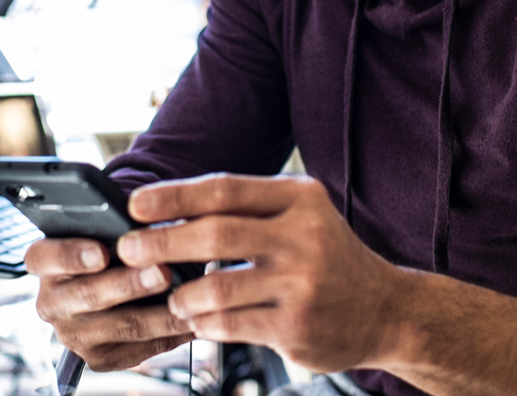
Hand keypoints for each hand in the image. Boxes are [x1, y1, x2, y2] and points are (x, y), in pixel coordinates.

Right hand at [25, 236, 194, 370]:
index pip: (44, 257)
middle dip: (129, 284)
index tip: (101, 252)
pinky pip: (140, 348)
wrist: (111, 286)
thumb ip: (117, 226)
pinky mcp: (100, 359)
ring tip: (189, 299)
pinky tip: (194, 319)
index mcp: (44, 262)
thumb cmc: (110, 245)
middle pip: (88, 295)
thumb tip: (150, 225)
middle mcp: (51, 302)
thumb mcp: (103, 228)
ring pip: (121, 326)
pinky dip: (171, 333)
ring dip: (159, 314)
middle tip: (163, 271)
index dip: (71, 255)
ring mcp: (74, 335)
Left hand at [119, 174, 401, 371]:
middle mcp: (304, 236)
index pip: (225, 190)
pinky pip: (230, 324)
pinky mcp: (297, 326)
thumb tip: (167, 211)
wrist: (387, 309)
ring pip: (217, 287)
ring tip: (172, 296)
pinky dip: (204, 323)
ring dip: (181, 294)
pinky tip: (198, 319)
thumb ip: (247, 211)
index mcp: (300, 198)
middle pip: (215, 235)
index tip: (134, 205)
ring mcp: (303, 284)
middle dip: (162, 242)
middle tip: (129, 250)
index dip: (174, 196)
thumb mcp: (300, 216)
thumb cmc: (327, 257)